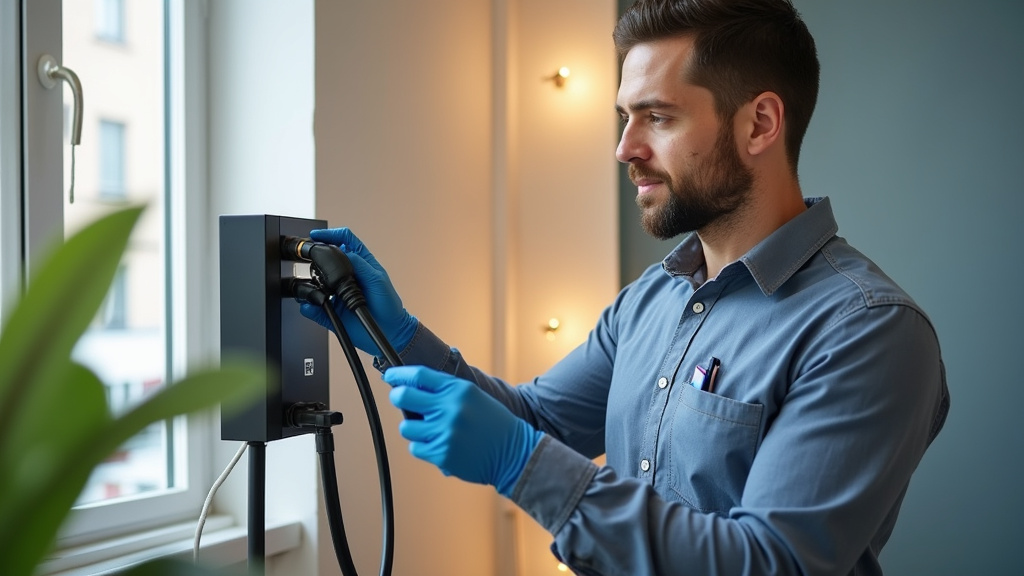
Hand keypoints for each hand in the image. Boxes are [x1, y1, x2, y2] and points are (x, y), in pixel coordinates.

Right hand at [298, 228, 417, 356]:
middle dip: (314, 258)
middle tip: (308, 259)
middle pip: (325, 261)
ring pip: (315, 284)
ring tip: (314, 286)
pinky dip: (309, 307)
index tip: (316, 236)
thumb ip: (359, 264)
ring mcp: (336, 293)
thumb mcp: (377, 278)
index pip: (343, 241)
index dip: (330, 235)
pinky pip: (314, 308)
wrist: (390, 330)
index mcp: (359, 263)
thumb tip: (342, 253)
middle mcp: (345, 276)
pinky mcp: (331, 311)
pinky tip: (311, 305)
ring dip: (310, 284)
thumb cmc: (389, 303)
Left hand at [384, 366, 542, 495]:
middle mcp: (449, 409)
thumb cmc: (493, 423)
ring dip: (413, 428)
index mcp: (458, 390)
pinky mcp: (441, 454)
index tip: (390, 375)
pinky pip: (415, 448)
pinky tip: (439, 444)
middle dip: (397, 396)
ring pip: (406, 427)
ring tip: (430, 430)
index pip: (419, 375)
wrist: (514, 452)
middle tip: (399, 398)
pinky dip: (423, 447)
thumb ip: (445, 390)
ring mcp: (444, 432)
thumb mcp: (473, 396)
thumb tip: (412, 385)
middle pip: (403, 396)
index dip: (399, 374)